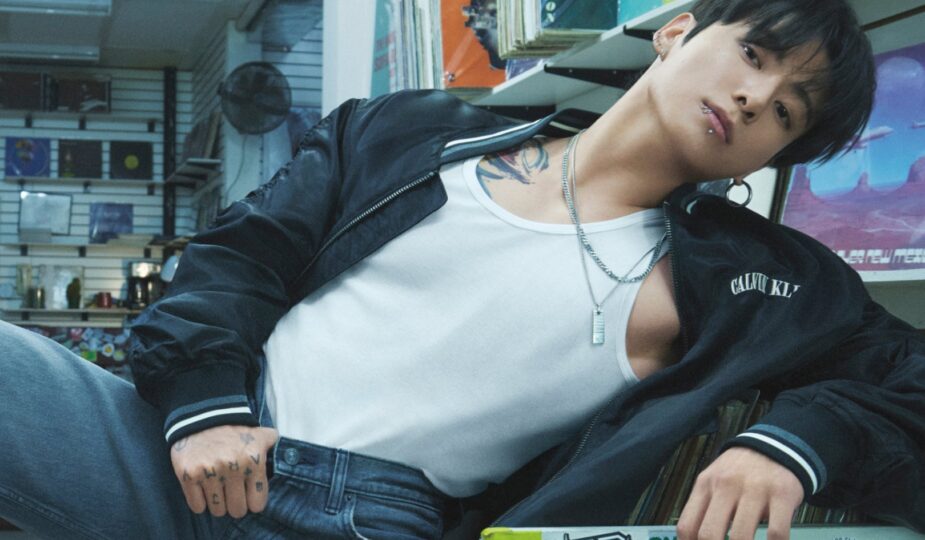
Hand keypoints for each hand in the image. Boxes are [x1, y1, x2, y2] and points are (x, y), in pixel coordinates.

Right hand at [170, 425, 277, 517]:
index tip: (248, 497)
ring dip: (218, 504)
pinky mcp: (188, 475)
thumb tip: (288, 453)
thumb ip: (273, 445)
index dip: (253, 502)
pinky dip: (201, 502)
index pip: (257, 504)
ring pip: (217, 510)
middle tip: (232, 495)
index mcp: (253, 461)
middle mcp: (232, 468)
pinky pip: (197, 506)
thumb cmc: (234, 431)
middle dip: (236, 505)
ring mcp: (208, 473)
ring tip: (219, 491)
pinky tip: (204, 491)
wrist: (203, 416)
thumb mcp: (259, 434)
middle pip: (237, 510)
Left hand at [677, 447, 803, 539]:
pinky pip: (776, 533)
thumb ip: (704, 509)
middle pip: (710, 534)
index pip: (687, 527)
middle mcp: (726, 486)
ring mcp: (755, 490)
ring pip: (742, 536)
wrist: (774, 446)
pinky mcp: (782, 495)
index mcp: (705, 485)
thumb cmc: (739, 472)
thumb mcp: (714, 482)